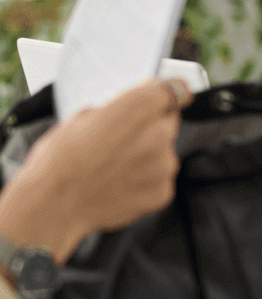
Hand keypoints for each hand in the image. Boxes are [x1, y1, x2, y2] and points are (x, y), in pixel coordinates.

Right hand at [0, 78, 192, 262]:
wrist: (50, 208)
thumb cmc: (59, 161)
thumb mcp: (84, 117)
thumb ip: (120, 108)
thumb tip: (135, 105)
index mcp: (140, 106)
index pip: (173, 90)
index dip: (162, 96)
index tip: (158, 100)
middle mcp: (158, 132)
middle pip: (167, 122)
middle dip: (150, 128)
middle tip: (122, 142)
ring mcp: (163, 164)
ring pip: (164, 152)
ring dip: (148, 157)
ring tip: (116, 168)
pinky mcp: (162, 191)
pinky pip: (160, 180)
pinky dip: (145, 183)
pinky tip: (120, 186)